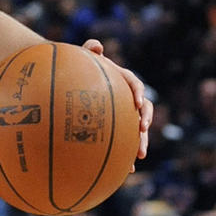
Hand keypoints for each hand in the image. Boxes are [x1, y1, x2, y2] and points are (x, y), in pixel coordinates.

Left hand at [82, 39, 152, 167]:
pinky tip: (125, 170)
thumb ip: (88, 51)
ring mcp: (122, 115)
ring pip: (137, 130)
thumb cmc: (76, 69)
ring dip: (141, 142)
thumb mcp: (82, 58)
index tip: (138, 105)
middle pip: (141, 110)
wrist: (70, 83)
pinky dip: (126, 155)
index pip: (134, 85)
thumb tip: (95, 45)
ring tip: (139, 156)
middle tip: (142, 130)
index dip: (139, 94)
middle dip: (145, 121)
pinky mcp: (116, 129)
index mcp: (121, 80)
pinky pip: (124, 142)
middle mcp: (125, 98)